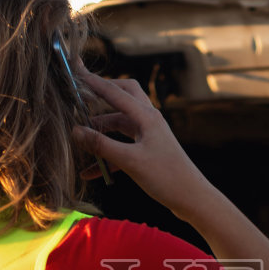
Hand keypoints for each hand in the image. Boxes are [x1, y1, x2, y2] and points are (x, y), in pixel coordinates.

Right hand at [70, 66, 217, 221]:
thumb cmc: (167, 177)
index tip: (76, 71)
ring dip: (101, 129)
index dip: (93, 82)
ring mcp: (149, 135)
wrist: (192, 198)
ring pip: (120, 123)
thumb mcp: (130, 161)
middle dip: (101, 94)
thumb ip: (101, 145)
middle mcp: (148, 120)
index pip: (115, 92)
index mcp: (147, 116)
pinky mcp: (148, 151)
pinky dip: (107, 156)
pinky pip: (123, 146)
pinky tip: (90, 172)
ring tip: (80, 138)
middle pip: (123, 96)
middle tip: (81, 95)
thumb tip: (75, 131)